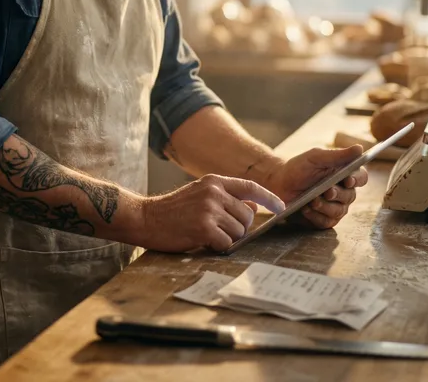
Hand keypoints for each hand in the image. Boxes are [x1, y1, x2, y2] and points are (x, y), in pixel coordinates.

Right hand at [132, 175, 284, 252]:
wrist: (146, 218)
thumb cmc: (173, 210)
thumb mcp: (200, 195)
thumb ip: (226, 199)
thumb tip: (251, 208)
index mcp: (214, 181)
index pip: (250, 187)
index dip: (269, 198)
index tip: (281, 207)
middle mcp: (214, 192)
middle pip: (247, 217)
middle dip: (238, 228)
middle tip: (217, 230)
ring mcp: (209, 209)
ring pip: (238, 231)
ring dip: (227, 238)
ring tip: (206, 233)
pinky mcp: (204, 227)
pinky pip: (226, 243)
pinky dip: (218, 246)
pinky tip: (202, 240)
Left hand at [264, 145, 367, 229]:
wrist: (279, 183)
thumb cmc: (298, 168)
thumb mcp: (315, 158)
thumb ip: (337, 155)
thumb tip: (359, 148)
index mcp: (343, 174)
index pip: (360, 177)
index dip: (357, 179)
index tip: (348, 180)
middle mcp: (343, 191)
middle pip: (350, 196)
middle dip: (337, 194)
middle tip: (326, 191)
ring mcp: (335, 207)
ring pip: (339, 211)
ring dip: (325, 206)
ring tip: (311, 201)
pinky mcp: (324, 219)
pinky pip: (326, 222)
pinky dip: (315, 216)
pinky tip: (305, 209)